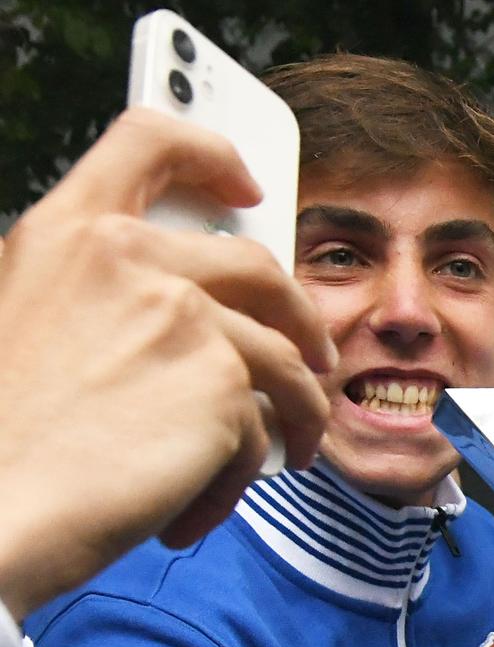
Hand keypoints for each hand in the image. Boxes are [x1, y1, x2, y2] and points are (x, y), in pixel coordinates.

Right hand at [0, 109, 334, 616]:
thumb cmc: (8, 439)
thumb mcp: (31, 325)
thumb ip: (101, 296)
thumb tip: (192, 306)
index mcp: (65, 234)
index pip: (148, 142)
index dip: (210, 150)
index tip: (247, 181)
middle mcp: (126, 257)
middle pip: (256, 262)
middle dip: (299, 315)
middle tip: (311, 355)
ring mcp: (182, 314)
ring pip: (286, 357)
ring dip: (301, 409)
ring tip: (294, 448)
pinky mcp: (224, 380)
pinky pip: (267, 427)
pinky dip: (244, 474)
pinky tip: (198, 505)